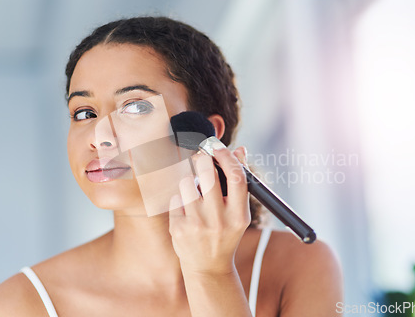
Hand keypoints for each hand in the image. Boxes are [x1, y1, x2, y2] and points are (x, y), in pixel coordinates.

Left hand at [168, 146, 249, 274]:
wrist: (208, 267)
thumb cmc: (225, 232)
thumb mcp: (238, 212)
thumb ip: (238, 182)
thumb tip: (240, 150)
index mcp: (238, 216)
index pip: (236, 177)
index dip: (227, 157)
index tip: (218, 147)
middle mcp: (219, 221)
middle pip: (207, 174)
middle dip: (202, 160)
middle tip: (201, 158)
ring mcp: (197, 225)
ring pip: (187, 183)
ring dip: (189, 182)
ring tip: (194, 193)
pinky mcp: (178, 229)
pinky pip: (175, 198)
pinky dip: (180, 200)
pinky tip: (186, 212)